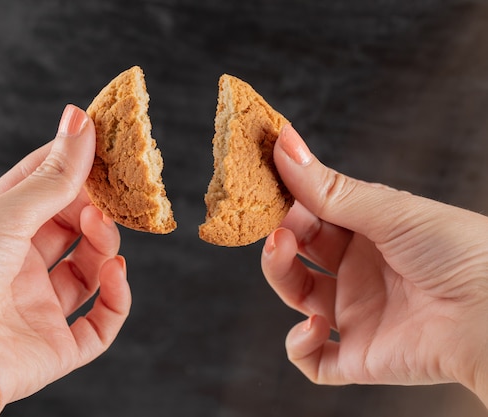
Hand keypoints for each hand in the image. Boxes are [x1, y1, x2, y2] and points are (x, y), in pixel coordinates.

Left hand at [0, 105, 130, 415]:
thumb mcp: (4, 215)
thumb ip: (51, 176)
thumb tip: (80, 121)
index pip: (41, 186)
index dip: (72, 164)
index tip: (103, 142)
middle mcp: (17, 266)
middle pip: (70, 227)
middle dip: (92, 207)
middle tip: (107, 194)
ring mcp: (38, 306)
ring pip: (89, 268)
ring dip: (105, 246)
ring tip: (102, 231)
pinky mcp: (58, 344)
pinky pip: (101, 320)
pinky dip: (117, 296)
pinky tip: (115, 273)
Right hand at [262, 124, 487, 405]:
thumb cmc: (460, 252)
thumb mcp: (389, 211)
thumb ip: (328, 188)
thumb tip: (284, 143)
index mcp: (368, 232)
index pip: (312, 213)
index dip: (286, 200)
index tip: (261, 183)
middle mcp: (358, 271)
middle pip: (298, 252)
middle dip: (278, 236)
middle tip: (272, 224)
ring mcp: (357, 314)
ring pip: (296, 296)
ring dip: (278, 275)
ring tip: (279, 252)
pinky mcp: (359, 357)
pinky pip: (313, 359)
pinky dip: (300, 344)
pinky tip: (316, 325)